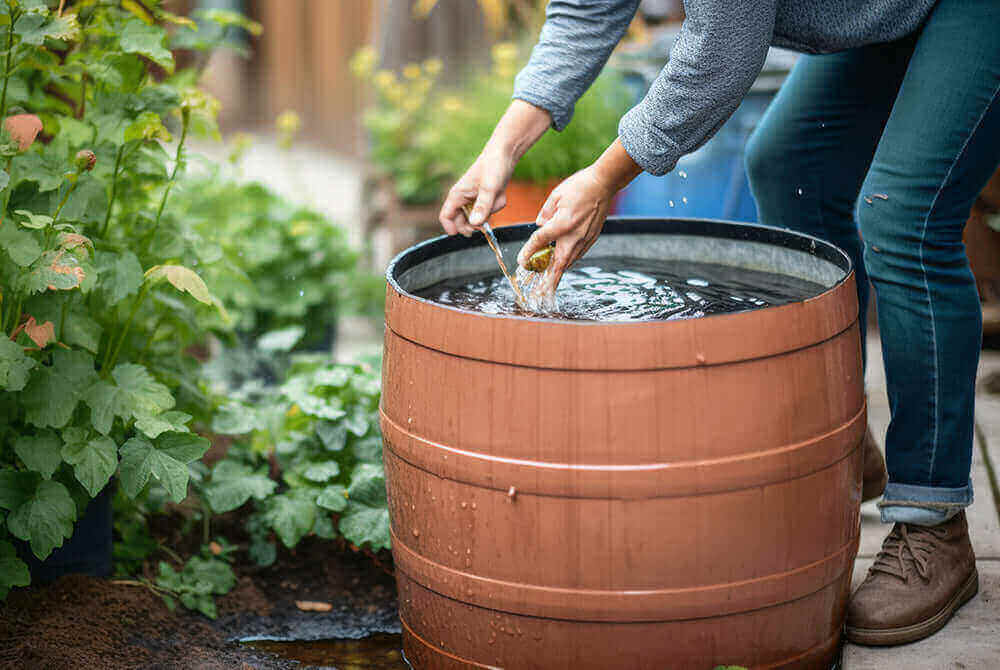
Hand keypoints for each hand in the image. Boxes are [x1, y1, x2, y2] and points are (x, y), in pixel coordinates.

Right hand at [438, 147, 514, 236]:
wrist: (505, 153)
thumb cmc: (493, 166)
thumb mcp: (489, 188)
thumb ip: (482, 206)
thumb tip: (474, 224)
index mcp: (457, 195)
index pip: (446, 217)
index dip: (452, 228)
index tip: (467, 233)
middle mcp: (463, 199)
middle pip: (461, 222)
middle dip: (475, 224)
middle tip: (485, 223)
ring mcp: (473, 199)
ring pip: (479, 217)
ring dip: (490, 212)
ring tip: (497, 198)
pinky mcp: (484, 199)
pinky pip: (489, 211)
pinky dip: (497, 206)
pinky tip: (501, 195)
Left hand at [517, 138, 641, 287]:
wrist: (604, 184)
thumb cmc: (579, 186)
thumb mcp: (555, 196)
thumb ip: (545, 214)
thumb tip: (540, 227)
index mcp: (562, 224)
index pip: (540, 241)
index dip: (529, 253)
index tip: (521, 262)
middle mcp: (574, 236)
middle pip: (559, 264)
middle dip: (548, 282)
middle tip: (540, 295)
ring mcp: (585, 239)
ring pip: (569, 262)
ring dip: (557, 273)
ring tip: (547, 283)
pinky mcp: (592, 238)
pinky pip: (577, 255)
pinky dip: (567, 261)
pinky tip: (561, 263)